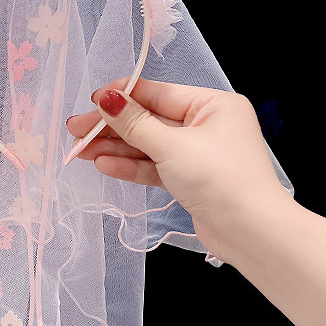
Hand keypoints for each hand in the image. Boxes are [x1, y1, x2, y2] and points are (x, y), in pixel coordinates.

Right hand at [66, 78, 291, 260]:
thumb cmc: (220, 179)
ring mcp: (198, 154)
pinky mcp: (190, 180)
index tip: (90, 100)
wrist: (250, 232)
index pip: (157, 93)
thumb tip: (106, 98)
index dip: (122, 96)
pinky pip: (155, 166)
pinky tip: (104, 165)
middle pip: (149, 120)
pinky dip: (131, 166)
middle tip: (75, 130)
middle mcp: (207, 125)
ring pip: (149, 145)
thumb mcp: (172, 146)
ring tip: (80, 150)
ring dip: (116, 148)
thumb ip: (135, 124)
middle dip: (112, 127)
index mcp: (212, 105)